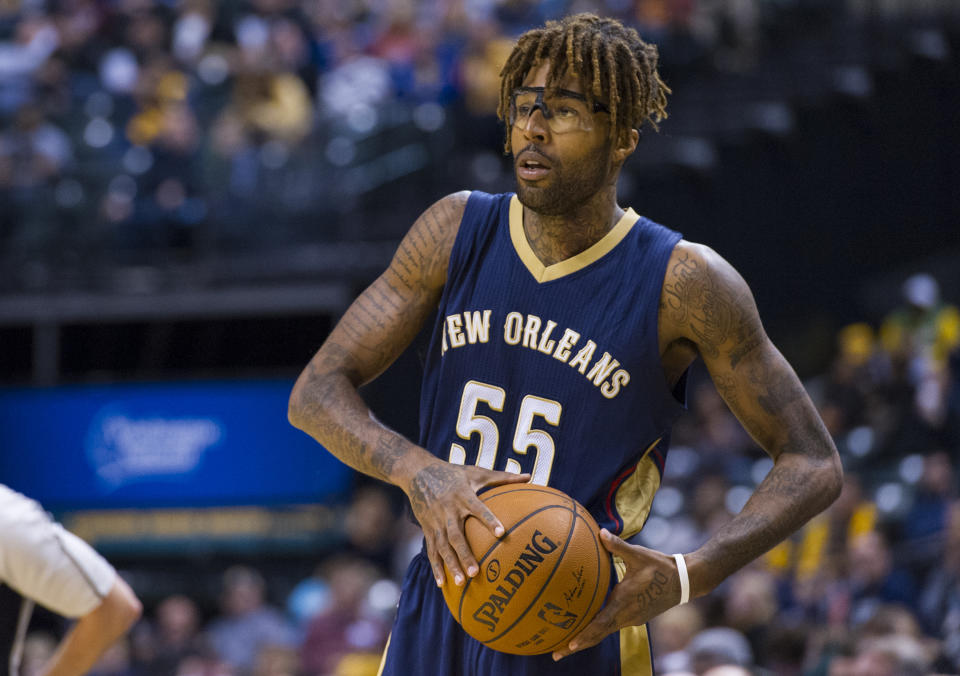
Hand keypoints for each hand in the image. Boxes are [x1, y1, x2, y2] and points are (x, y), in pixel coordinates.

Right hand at [403, 459, 530, 587]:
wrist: (418, 473)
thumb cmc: (453, 473)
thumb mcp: (476, 472)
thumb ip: (503, 477)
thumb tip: (529, 477)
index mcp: (462, 495)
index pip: (478, 508)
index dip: (489, 520)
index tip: (501, 533)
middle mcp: (448, 510)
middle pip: (456, 535)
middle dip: (464, 554)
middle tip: (476, 572)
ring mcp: (436, 521)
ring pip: (442, 546)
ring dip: (451, 564)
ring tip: (461, 582)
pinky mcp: (427, 529)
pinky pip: (431, 550)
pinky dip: (436, 567)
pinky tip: (443, 584)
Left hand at [552, 529, 681, 660]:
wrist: (684, 581)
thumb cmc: (660, 566)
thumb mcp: (638, 554)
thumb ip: (617, 546)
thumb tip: (600, 532)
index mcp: (624, 602)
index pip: (601, 624)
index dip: (585, 635)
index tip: (570, 645)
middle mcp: (627, 615)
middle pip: (598, 634)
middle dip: (577, 645)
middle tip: (555, 654)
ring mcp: (632, 618)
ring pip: (605, 631)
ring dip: (587, 638)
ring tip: (567, 644)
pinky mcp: (636, 616)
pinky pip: (613, 626)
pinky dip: (598, 630)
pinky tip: (589, 626)